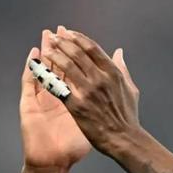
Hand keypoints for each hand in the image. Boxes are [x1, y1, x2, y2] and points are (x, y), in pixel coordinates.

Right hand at [19, 26, 91, 169]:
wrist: (54, 162)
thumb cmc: (72, 147)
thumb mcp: (90, 123)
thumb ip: (101, 105)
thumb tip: (113, 94)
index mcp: (70, 98)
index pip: (72, 71)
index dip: (76, 55)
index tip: (79, 40)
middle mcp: (54, 97)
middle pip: (57, 66)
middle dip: (59, 48)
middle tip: (59, 30)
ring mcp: (40, 100)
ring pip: (42, 71)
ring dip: (44, 52)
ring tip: (46, 36)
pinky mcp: (29, 106)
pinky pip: (29, 83)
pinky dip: (31, 69)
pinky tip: (34, 57)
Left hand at [41, 29, 140, 156]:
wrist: (123, 139)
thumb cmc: (128, 117)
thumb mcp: (130, 89)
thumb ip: (122, 69)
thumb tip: (119, 52)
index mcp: (113, 73)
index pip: (92, 48)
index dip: (78, 38)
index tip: (68, 33)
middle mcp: (100, 79)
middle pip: (77, 53)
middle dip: (63, 42)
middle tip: (53, 37)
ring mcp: (87, 92)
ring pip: (67, 66)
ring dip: (54, 55)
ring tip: (46, 48)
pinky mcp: (77, 106)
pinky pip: (59, 87)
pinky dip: (50, 76)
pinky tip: (42, 70)